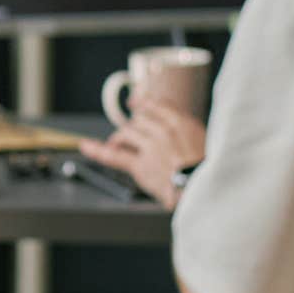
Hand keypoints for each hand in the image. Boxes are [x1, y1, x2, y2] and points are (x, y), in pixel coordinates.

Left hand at [78, 95, 205, 210]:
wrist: (204, 189)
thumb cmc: (207, 170)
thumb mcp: (205, 141)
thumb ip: (184, 130)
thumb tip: (171, 124)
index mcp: (181, 123)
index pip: (155, 104)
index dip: (142, 102)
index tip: (136, 102)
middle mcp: (164, 131)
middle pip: (139, 119)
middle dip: (134, 125)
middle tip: (133, 133)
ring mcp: (150, 147)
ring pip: (126, 132)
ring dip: (120, 138)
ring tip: (117, 143)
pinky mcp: (140, 166)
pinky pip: (114, 155)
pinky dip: (97, 150)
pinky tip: (86, 146)